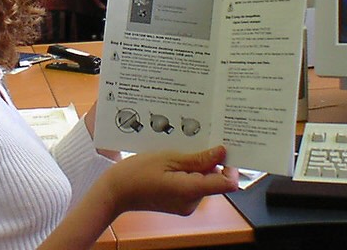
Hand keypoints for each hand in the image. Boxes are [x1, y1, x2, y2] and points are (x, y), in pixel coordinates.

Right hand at [101, 145, 238, 216]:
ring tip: (176, 153)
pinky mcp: (179, 203)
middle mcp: (192, 202)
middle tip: (194, 143)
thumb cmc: (136, 173)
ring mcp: (186, 204)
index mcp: (191, 191)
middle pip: (215, 180)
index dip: (230, 166)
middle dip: (208, 161)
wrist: (116, 191)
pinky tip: (172, 162)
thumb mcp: (168, 158)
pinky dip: (187, 172)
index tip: (222, 148)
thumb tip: (221, 152)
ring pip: (203, 181)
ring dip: (195, 165)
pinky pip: (192, 185)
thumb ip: (197, 158)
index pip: (227, 183)